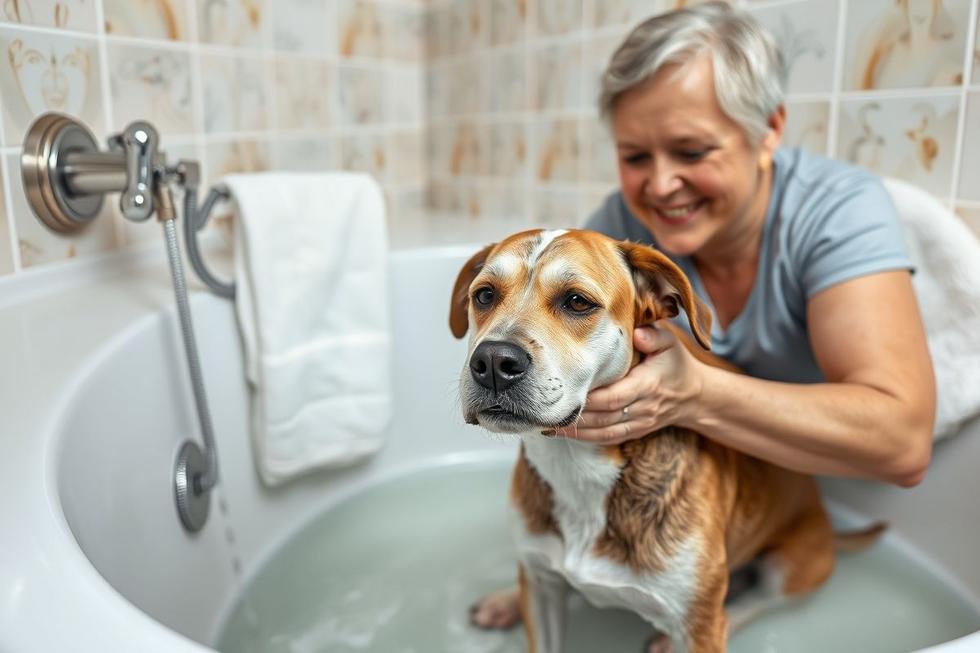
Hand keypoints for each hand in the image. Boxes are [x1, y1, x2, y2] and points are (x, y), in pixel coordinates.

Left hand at [552, 325, 703, 444]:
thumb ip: (654, 336)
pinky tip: (560, 432)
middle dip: (576, 416)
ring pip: (603, 432)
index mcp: (649, 384)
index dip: (592, 399)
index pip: (616, 396)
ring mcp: (639, 423)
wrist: (694, 396)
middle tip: (545, 410)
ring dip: (574, 431)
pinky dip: (583, 437)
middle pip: (605, 417)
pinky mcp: (634, 432)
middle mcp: (643, 408)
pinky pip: (606, 438)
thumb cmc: (676, 364)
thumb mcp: (671, 343)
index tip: (568, 393)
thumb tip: (637, 334)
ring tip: (546, 424)